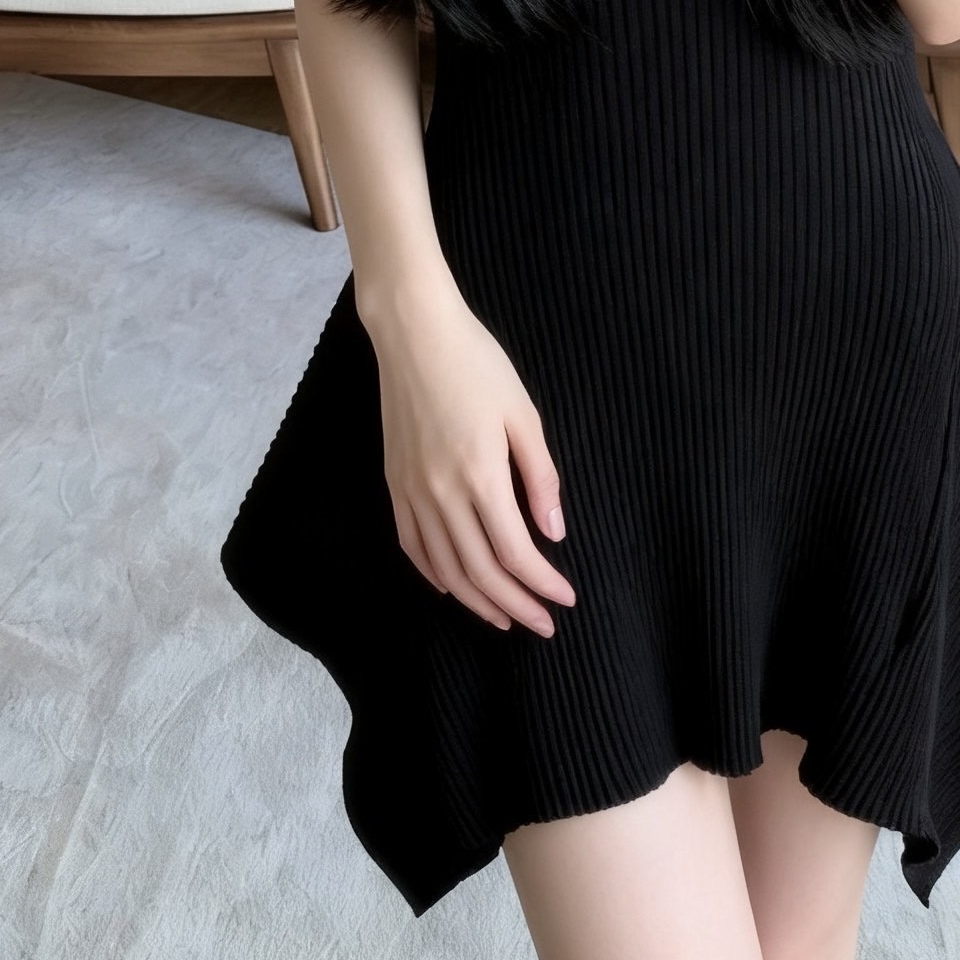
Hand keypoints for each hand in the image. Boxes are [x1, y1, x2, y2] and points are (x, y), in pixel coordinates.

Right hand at [361, 279, 576, 636]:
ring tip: (505, 618)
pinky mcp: (394, 484)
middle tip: (543, 625)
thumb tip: (553, 532)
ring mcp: (411, 492)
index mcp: (480, 476)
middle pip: (480, 573)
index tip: (566, 600)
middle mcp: (441, 494)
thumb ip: (540, 477)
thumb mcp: (523, 414)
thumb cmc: (477, 364)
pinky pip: (412, 546)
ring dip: (477, 601)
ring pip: (444, 569)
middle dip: (516, 606)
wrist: (414, 334)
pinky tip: (451, 588)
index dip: (542, 584)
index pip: (515, 553)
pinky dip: (433, 576)